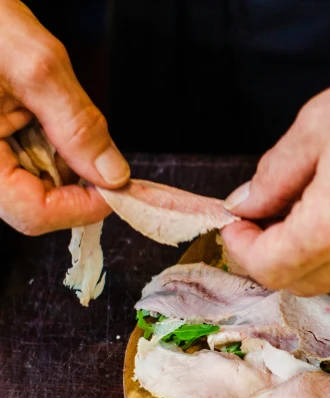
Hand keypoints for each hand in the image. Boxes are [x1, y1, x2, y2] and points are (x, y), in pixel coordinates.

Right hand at [0, 0, 128, 234]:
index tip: (119, 186)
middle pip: (36, 201)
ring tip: (50, 109)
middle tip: (96, 144)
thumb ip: (77, 124)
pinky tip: (41, 110)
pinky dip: (47, 142)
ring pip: (34, 182)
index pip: (33, 213)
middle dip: (75, 177)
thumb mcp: (35, 66)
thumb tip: (114, 173)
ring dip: (62, 157)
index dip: (83, 206)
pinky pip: (24, 160)